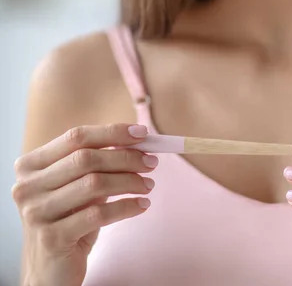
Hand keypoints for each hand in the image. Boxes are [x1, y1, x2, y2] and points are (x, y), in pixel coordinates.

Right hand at [12, 124, 157, 285]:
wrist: (51, 269)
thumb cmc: (70, 220)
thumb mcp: (79, 188)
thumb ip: (98, 164)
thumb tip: (137, 141)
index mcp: (30, 166)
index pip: (76, 137)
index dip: (112, 132)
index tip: (143, 133)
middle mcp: (27, 186)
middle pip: (86, 159)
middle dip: (126, 158)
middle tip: (152, 163)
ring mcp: (36, 212)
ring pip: (94, 184)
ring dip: (130, 181)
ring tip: (149, 185)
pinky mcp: (52, 237)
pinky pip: (99, 214)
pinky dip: (127, 206)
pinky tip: (143, 205)